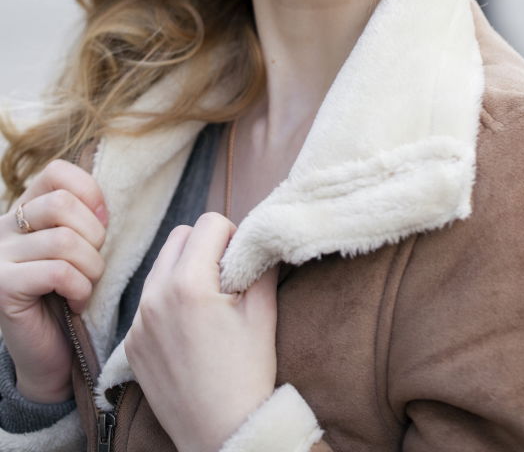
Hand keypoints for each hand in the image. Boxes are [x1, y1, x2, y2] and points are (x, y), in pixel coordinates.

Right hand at [0, 159, 107, 402]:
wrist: (49, 352)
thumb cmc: (70, 293)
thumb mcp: (80, 245)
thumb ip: (84, 217)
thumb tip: (103, 207)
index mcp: (25, 209)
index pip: (57, 172)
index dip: (89, 192)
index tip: (102, 223)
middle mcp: (4, 228)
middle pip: (62, 204)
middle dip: (94, 235)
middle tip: (94, 263)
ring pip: (63, 241)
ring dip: (91, 267)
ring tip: (87, 285)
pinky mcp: (3, 287)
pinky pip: (57, 272)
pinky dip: (80, 288)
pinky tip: (77, 302)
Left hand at [124, 212, 278, 451]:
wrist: (221, 434)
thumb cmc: (247, 373)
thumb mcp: (263, 311)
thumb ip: (259, 264)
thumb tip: (259, 236)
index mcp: (189, 283)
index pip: (209, 223)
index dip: (232, 235)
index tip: (241, 262)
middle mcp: (155, 296)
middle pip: (179, 236)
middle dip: (205, 246)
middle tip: (226, 278)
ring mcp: (138, 321)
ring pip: (161, 266)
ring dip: (184, 270)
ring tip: (208, 304)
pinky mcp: (131, 343)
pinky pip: (148, 301)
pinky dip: (169, 302)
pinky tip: (190, 331)